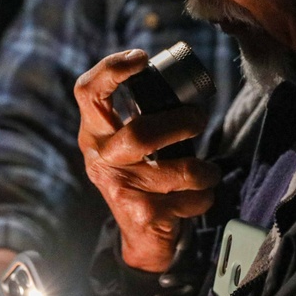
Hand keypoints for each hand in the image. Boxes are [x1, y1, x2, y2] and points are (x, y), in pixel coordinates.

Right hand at [74, 49, 220, 271]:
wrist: (139, 236)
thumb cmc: (141, 177)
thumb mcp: (129, 145)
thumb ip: (144, 116)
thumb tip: (185, 84)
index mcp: (95, 132)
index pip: (88, 93)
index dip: (110, 70)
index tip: (140, 58)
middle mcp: (100, 158)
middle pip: (139, 135)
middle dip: (180, 125)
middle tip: (198, 120)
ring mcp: (120, 188)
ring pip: (175, 171)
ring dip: (203, 170)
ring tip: (207, 171)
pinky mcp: (143, 214)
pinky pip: (190, 198)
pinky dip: (204, 197)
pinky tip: (197, 197)